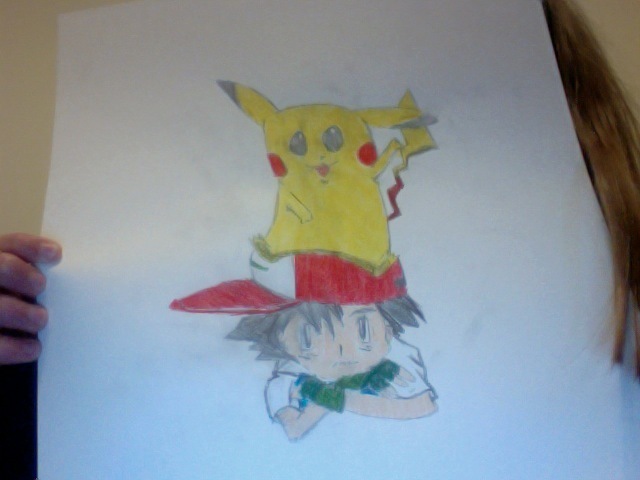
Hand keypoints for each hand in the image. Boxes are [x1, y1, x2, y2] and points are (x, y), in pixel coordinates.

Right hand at [0, 233, 61, 364]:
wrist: (6, 333)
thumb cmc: (23, 305)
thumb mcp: (26, 286)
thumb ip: (40, 276)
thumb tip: (72, 274)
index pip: (12, 243)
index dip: (33, 247)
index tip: (56, 254)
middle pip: (1, 266)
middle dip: (23, 274)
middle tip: (41, 287)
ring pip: (0, 306)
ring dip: (23, 313)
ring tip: (41, 320)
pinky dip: (16, 347)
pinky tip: (34, 348)